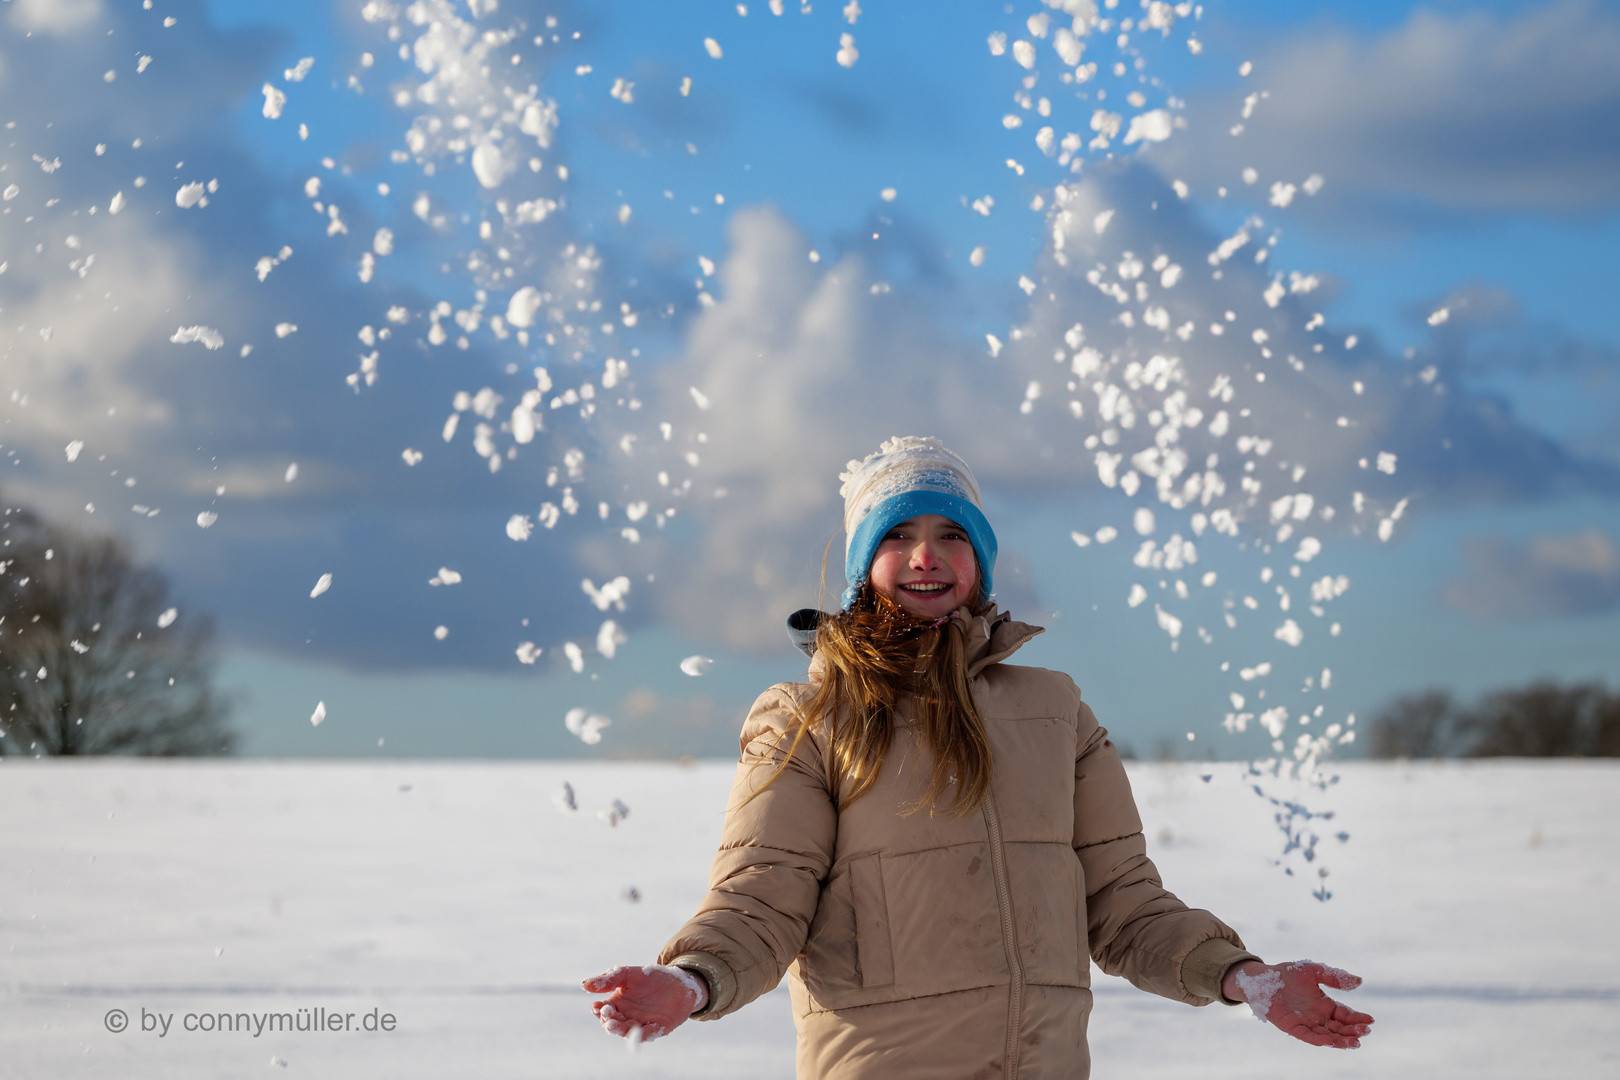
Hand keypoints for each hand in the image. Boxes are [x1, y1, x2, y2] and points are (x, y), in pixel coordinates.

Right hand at [582, 964, 706, 1042]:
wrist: (678, 982)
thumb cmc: (651, 978)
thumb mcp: (629, 974)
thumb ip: (609, 978)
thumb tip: (583, 985)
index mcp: (617, 1003)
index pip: (602, 1009)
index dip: (598, 1009)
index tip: (596, 1005)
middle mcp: (626, 1016)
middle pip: (612, 1022)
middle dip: (607, 1020)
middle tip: (606, 1014)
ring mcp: (641, 1024)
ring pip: (626, 1031)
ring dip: (619, 1029)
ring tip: (611, 1025)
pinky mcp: (657, 1029)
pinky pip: (647, 1034)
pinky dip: (641, 1035)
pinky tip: (637, 1030)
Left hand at [1222, 959, 1373, 1048]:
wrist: (1262, 978)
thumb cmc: (1287, 974)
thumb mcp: (1313, 971)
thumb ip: (1334, 977)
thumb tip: (1359, 981)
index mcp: (1325, 1005)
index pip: (1345, 1015)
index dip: (1357, 1018)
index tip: (1370, 1020)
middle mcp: (1317, 1017)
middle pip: (1339, 1028)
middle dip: (1353, 1031)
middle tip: (1365, 1031)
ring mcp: (1305, 1023)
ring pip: (1327, 1036)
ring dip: (1341, 1040)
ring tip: (1355, 1042)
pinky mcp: (1292, 1027)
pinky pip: (1307, 1036)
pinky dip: (1319, 1040)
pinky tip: (1330, 1041)